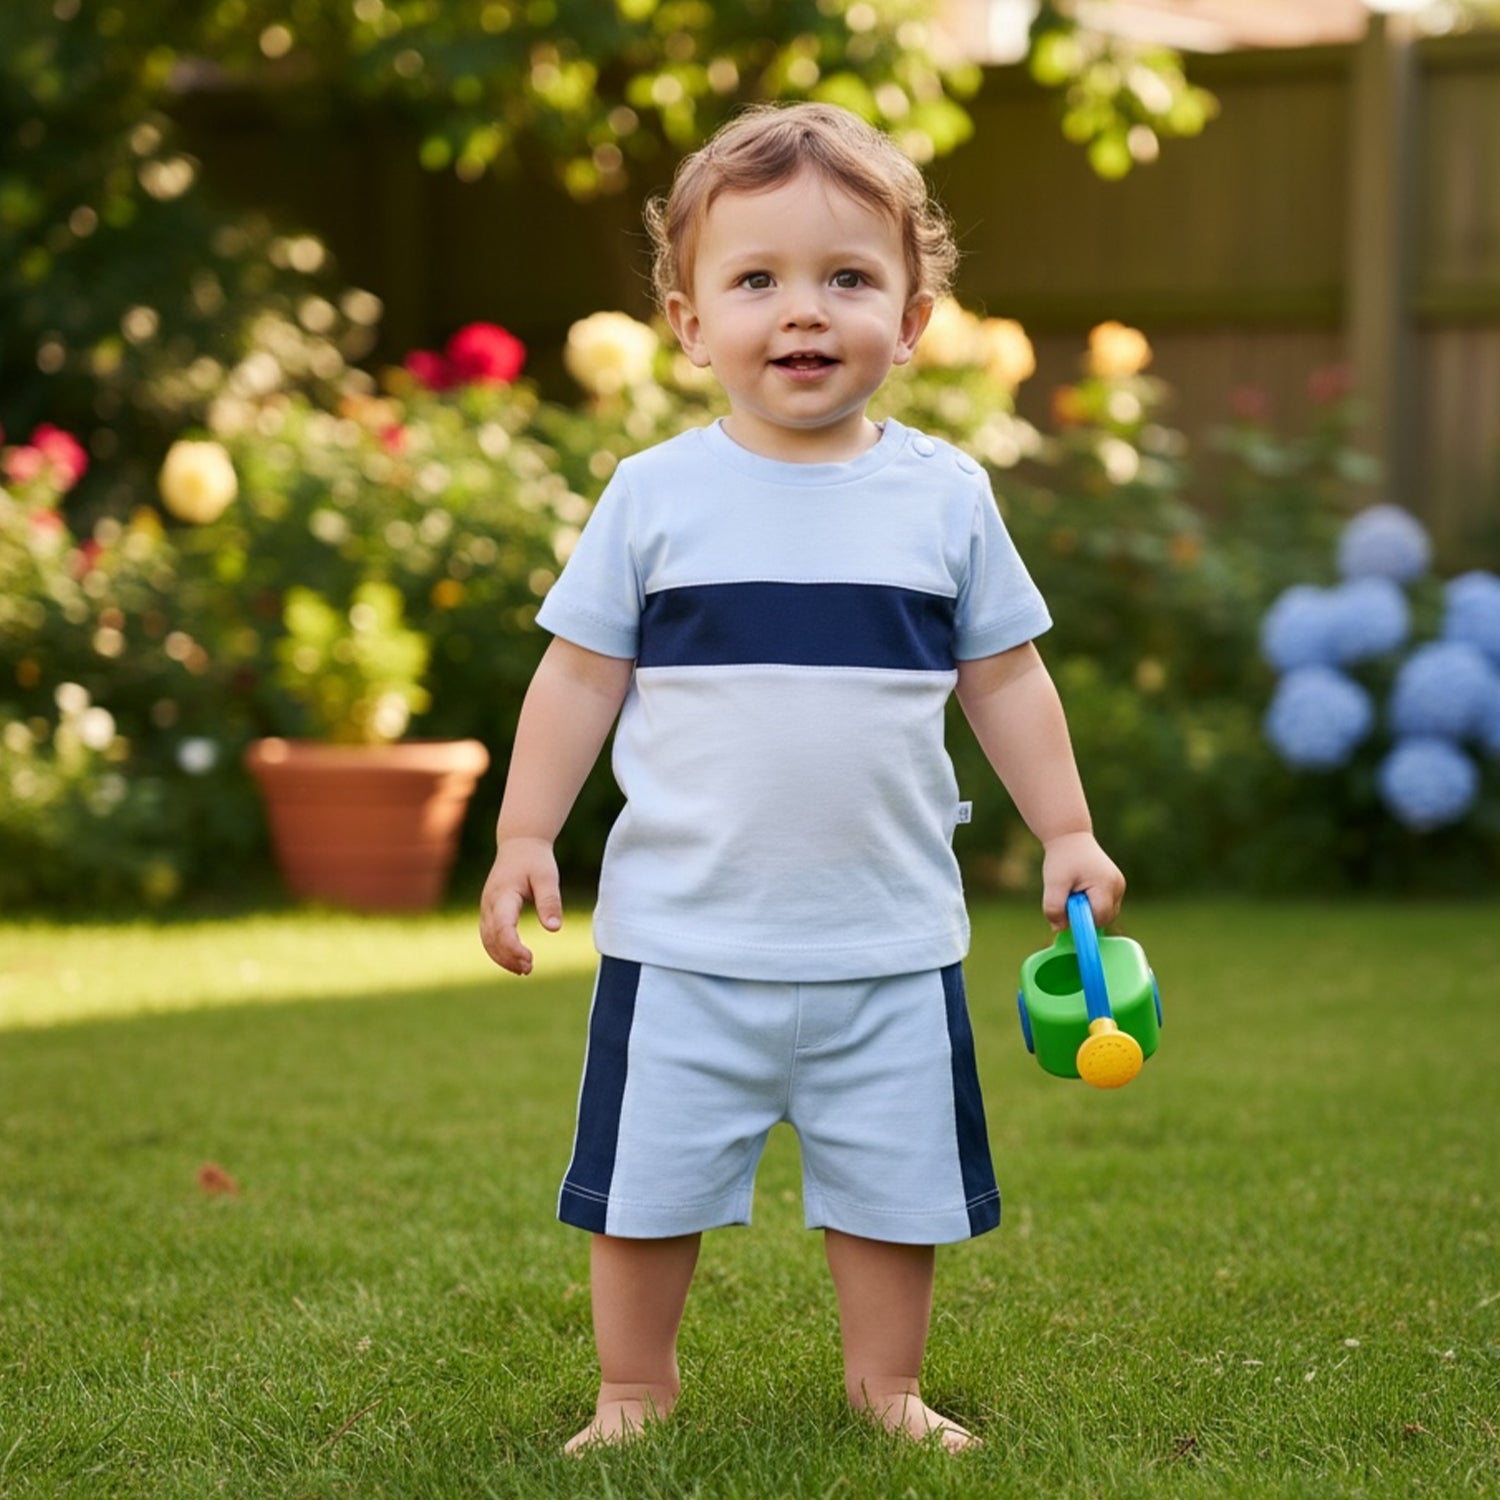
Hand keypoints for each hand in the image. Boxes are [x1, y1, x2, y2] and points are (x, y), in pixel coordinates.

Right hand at [479, 836, 562, 975]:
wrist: (519, 845)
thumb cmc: (535, 861)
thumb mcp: (547, 877)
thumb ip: (550, 902)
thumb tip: (554, 929)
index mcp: (503, 895)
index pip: (503, 928)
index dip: (513, 947)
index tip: (529, 959)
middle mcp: (489, 904)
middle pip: (493, 938)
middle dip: (509, 956)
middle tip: (530, 968)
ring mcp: (486, 909)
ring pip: (487, 940)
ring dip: (503, 958)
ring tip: (525, 970)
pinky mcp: (489, 912)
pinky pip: (488, 937)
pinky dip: (499, 951)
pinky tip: (515, 961)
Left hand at [1041, 831, 1124, 929]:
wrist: (1070, 837)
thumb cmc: (1062, 859)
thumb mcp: (1053, 883)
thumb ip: (1054, 907)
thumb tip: (1059, 929)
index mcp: (1106, 885)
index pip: (1099, 917)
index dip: (1082, 921)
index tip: (1067, 913)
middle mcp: (1118, 886)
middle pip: (1104, 918)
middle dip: (1085, 916)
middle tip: (1068, 899)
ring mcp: (1119, 886)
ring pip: (1105, 913)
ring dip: (1088, 910)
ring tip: (1073, 892)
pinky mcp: (1115, 887)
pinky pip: (1104, 906)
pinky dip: (1091, 904)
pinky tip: (1080, 891)